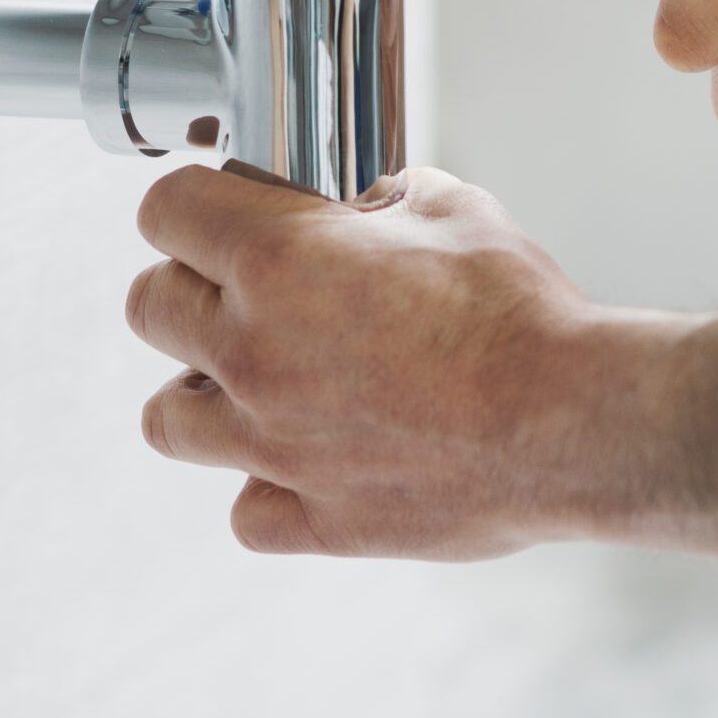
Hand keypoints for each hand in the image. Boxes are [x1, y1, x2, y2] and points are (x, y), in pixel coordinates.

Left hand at [125, 164, 656, 559]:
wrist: (568, 420)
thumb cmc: (519, 314)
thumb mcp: (454, 209)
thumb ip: (390, 200)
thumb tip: (373, 205)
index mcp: (278, 260)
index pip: (167, 209)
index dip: (191, 203)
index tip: (215, 210)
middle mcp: (253, 351)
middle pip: (148, 307)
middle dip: (186, 289)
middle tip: (238, 291)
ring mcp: (272, 443)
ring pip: (166, 418)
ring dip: (201, 392)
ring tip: (255, 383)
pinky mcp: (313, 517)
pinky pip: (246, 509)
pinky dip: (267, 487)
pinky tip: (309, 462)